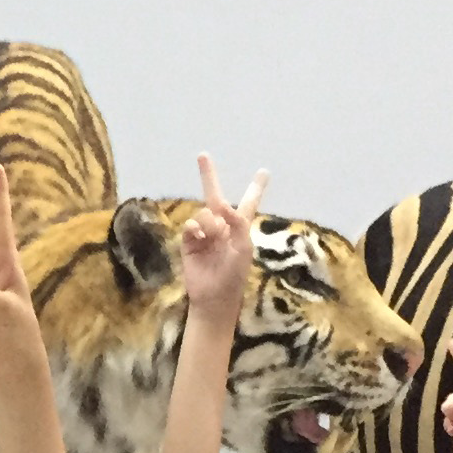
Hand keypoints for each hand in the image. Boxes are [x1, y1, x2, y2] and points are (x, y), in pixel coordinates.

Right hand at [178, 154, 266, 322]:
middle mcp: (222, 227)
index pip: (248, 203)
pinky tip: (200, 239)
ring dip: (209, 223)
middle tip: (202, 155)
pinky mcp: (189, 242)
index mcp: (240, 227)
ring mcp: (204, 234)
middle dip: (208, 176)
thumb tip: (221, 206)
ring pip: (204, 213)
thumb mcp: (243, 247)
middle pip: (215, 197)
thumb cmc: (234, 275)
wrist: (213, 298)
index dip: (255, 188)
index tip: (263, 171)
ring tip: (212, 239)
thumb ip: (237, 223)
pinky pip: (191, 226)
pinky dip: (195, 230)